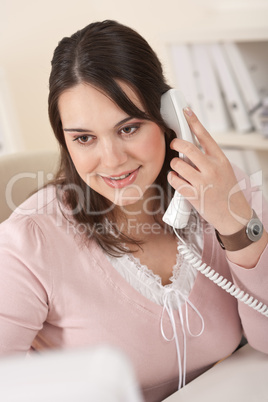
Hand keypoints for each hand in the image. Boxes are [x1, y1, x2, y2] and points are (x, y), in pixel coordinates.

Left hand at [167, 107, 251, 234]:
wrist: (234, 216)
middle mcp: (212, 169)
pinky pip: (175, 181)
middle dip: (176, 144)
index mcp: (220, 160)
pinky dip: (172, 178)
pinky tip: (176, 179)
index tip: (186, 111)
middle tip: (174, 146)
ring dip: (174, 165)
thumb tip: (190, 148)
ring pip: (177, 165)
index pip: (205, 136)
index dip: (194, 121)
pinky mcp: (194, 195)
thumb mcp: (224, 170)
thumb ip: (209, 159)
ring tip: (179, 169)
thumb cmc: (228, 191)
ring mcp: (203, 182)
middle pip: (187, 148)